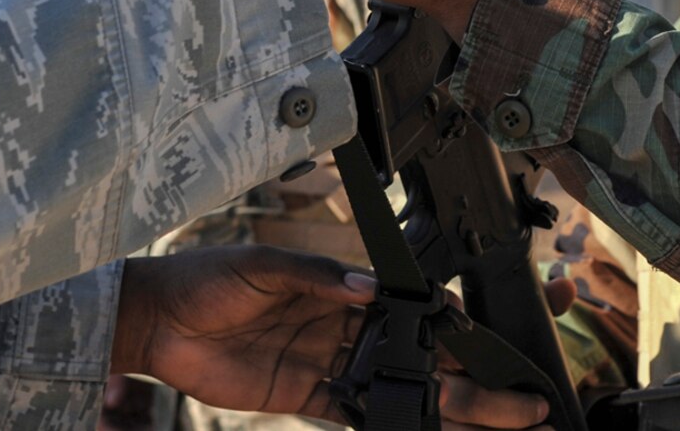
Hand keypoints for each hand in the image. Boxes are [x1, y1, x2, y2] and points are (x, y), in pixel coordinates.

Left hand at [113, 246, 557, 429]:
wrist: (159, 319)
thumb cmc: (207, 277)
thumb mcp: (263, 266)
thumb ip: (318, 277)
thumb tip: (369, 286)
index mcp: (339, 288)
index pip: (410, 307)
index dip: (452, 326)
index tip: (488, 341)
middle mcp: (343, 326)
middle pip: (420, 356)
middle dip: (471, 381)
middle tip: (520, 405)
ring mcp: (329, 364)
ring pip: (403, 391)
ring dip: (448, 411)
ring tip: (497, 426)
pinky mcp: (308, 397)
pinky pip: (362, 416)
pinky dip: (396, 426)